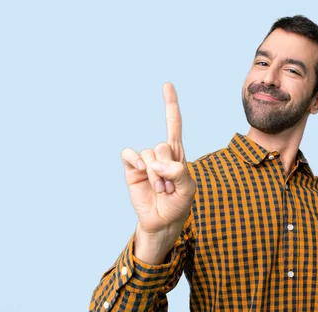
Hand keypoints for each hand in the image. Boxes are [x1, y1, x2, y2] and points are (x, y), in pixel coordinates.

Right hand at [121, 83, 195, 235]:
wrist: (163, 221)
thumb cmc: (178, 203)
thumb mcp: (188, 188)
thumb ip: (178, 172)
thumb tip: (155, 163)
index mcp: (177, 154)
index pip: (173, 124)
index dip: (170, 105)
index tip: (167, 85)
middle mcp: (161, 154)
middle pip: (163, 146)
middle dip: (168, 169)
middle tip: (170, 187)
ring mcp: (145, 161)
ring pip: (149, 155)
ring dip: (156, 175)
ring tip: (161, 190)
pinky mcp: (132, 169)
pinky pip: (129, 155)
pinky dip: (135, 160)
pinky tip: (141, 170)